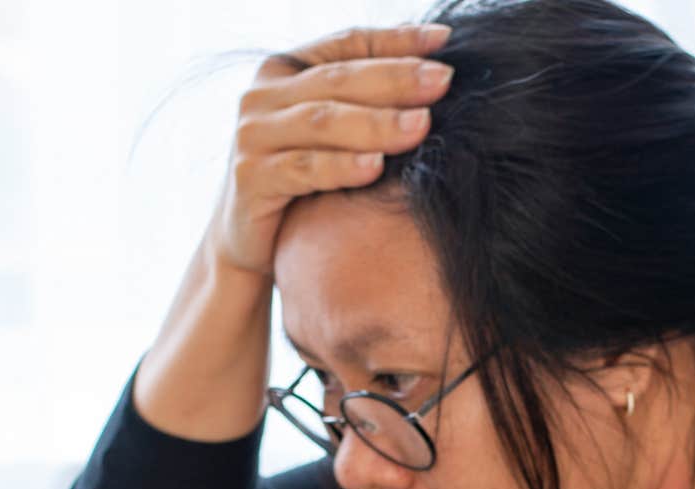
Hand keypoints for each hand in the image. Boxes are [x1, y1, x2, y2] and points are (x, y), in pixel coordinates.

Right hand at [206, 23, 454, 278]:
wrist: (249, 241)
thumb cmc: (302, 183)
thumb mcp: (329, 133)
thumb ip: (363, 100)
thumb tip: (436, 72)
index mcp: (283, 70)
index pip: (347, 44)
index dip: (396, 39)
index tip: (445, 39)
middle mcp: (261, 96)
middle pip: (338, 79)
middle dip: (395, 78)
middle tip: (443, 80)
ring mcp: (252, 136)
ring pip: (322, 121)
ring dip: (376, 122)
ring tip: (422, 125)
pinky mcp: (250, 178)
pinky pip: (303, 169)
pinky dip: (341, 167)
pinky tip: (376, 167)